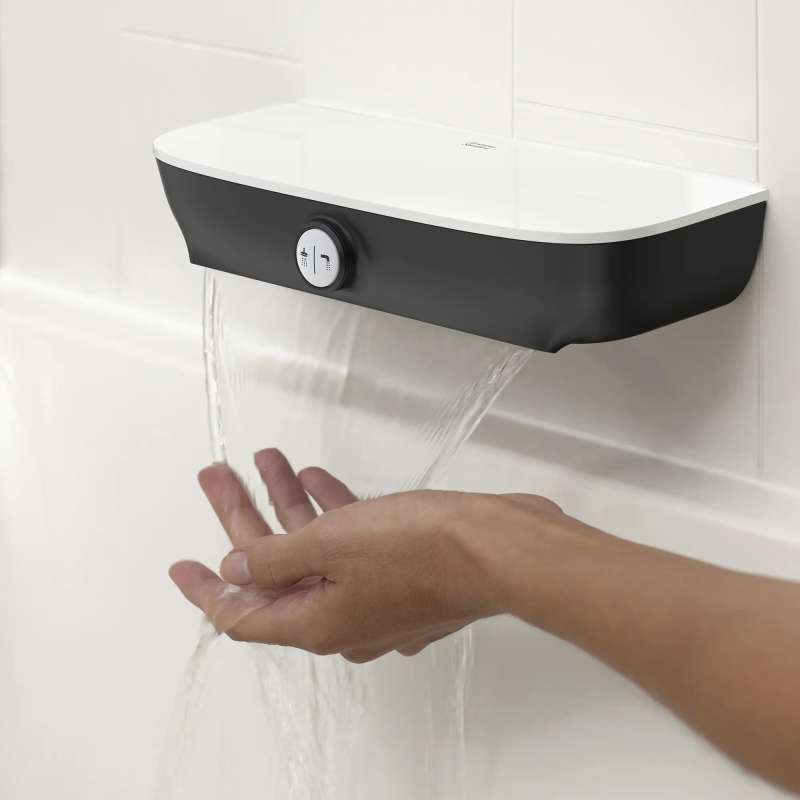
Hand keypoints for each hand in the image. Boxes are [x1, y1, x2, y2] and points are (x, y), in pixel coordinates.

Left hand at [169, 448, 562, 662]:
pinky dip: (330, 512)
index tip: (179, 567)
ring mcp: (374, 595)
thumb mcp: (330, 547)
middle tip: (220, 476)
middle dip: (244, 518)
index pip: (241, 614)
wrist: (500, 547)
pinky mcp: (401, 572)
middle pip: (276, 571)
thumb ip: (275, 558)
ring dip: (289, 504)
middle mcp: (342, 617)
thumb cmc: (422, 550)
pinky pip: (350, 543)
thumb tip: (239, 571)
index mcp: (317, 623)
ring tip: (268, 459)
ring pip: (315, 550)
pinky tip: (317, 478)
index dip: (206, 589)